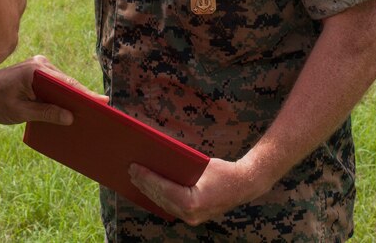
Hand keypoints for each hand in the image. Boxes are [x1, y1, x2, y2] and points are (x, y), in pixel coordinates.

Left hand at [0, 55, 105, 125]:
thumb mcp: (20, 112)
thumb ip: (45, 113)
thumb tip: (69, 117)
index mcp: (36, 71)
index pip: (67, 83)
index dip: (85, 94)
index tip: (102, 101)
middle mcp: (40, 64)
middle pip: (67, 83)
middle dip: (81, 98)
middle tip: (98, 112)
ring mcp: (39, 66)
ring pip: (62, 84)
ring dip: (71, 98)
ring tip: (87, 113)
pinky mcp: (36, 72)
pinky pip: (54, 85)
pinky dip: (61, 96)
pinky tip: (68, 110)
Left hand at [128, 157, 266, 226]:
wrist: (244, 185)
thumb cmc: (223, 171)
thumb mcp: (199, 164)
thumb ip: (179, 165)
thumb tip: (155, 157)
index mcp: (192, 202)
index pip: (162, 189)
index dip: (147, 178)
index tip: (134, 167)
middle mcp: (190, 215)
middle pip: (160, 197)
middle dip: (144, 183)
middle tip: (130, 170)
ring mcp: (192, 219)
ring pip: (164, 204)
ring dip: (149, 191)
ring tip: (135, 178)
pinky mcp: (193, 217)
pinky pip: (171, 207)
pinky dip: (159, 197)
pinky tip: (149, 188)